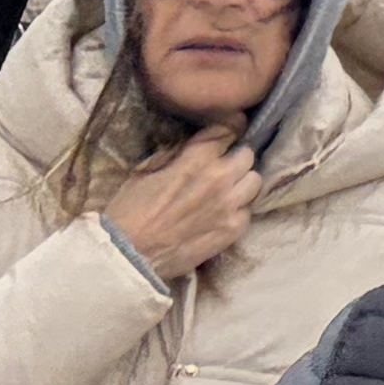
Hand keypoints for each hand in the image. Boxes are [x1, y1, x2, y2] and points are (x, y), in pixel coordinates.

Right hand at [104, 136, 259, 283]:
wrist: (128, 255)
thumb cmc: (129, 211)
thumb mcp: (146, 170)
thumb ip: (178, 155)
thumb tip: (195, 146)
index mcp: (197, 158)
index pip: (229, 129)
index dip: (225, 133)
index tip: (222, 139)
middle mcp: (220, 177)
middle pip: (247, 155)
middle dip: (235, 159)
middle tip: (221, 169)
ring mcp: (231, 204)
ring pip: (255, 181)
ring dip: (242, 183)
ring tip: (227, 192)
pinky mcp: (234, 229)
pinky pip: (248, 211)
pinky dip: (239, 211)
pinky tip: (223, 215)